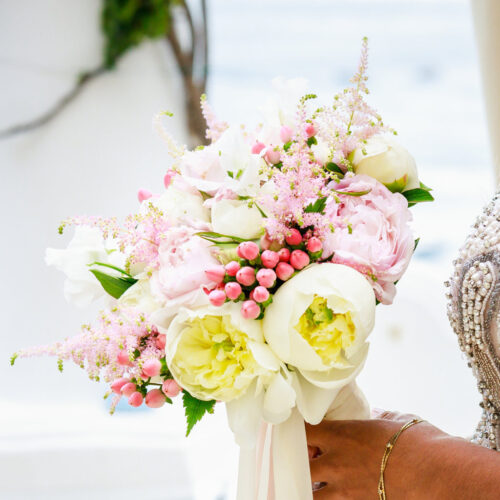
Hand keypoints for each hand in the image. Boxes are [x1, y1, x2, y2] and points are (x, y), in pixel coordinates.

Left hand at [306, 410, 448, 499]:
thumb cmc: (420, 444)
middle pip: (301, 465)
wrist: (438, 476)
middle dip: (302, 465)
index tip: (305, 433)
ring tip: (320, 486)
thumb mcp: (396, 421)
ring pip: (312, 495)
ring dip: (313, 490)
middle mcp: (337, 463)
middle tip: (311, 462)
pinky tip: (340, 496)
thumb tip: (376, 415)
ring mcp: (345, 490)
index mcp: (341, 435)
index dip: (301, 432)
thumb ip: (379, 418)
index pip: (305, 431)